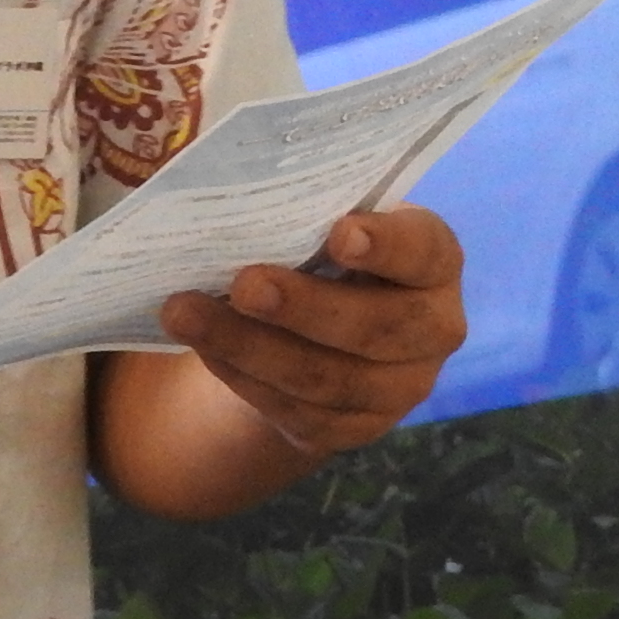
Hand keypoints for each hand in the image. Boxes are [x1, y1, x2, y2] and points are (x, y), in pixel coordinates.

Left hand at [157, 206, 466, 457]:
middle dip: (304, 307)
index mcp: (433, 262)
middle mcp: (430, 329)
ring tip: (185, 314)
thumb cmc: (319, 246)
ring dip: (250, 347)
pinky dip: (243, 378)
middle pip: (377, 327)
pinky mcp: (353, 429)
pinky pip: (297, 411)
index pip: (425, 251)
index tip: (340, 233)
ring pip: (328, 379)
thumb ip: (301, 207)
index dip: (388, 245)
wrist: (317, 324)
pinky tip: (203, 347)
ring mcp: (398, 389)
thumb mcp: (323, 217)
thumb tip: (227, 190)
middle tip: (243, 284)